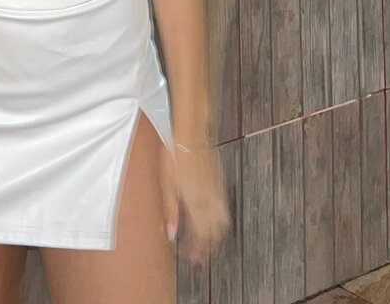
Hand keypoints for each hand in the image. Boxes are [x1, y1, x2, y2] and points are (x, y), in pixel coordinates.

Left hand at [159, 142, 230, 265]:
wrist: (190, 132)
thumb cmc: (174, 153)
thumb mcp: (166, 183)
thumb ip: (169, 210)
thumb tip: (171, 234)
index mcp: (195, 202)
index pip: (200, 235)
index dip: (196, 250)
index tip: (191, 258)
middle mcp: (210, 199)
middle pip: (214, 232)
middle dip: (208, 247)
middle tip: (199, 256)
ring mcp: (217, 190)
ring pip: (222, 222)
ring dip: (216, 235)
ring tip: (207, 242)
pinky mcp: (219, 182)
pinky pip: (223, 208)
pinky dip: (219, 220)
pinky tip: (211, 219)